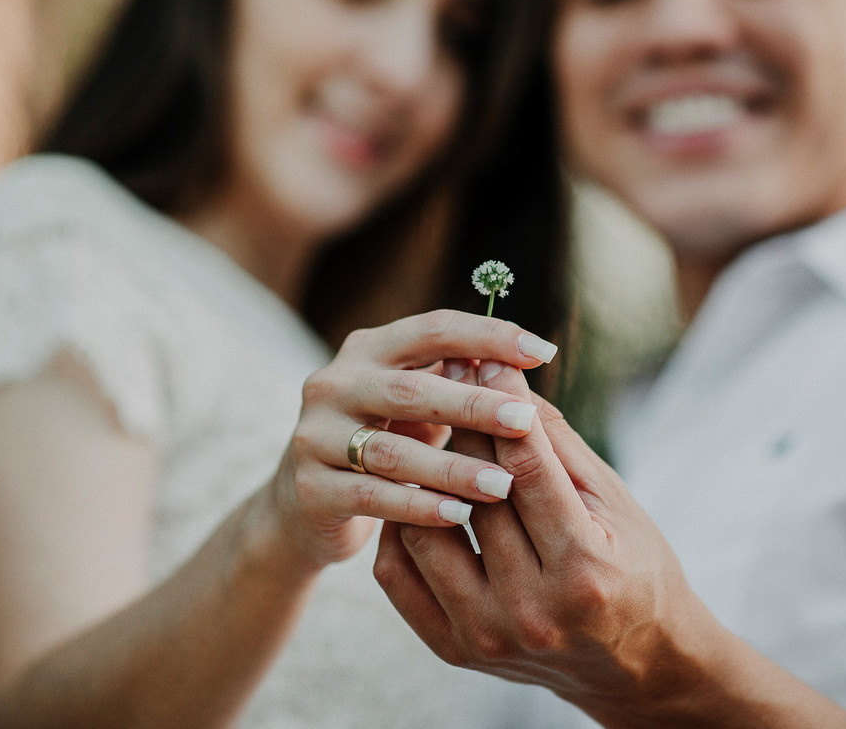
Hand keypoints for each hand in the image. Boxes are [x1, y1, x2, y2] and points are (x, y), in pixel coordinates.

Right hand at [267, 310, 557, 571]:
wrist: (302, 505)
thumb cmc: (381, 441)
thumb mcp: (414, 404)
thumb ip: (457, 379)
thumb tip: (526, 365)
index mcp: (368, 349)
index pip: (433, 330)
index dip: (489, 337)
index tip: (543, 353)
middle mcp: (334, 383)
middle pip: (410, 389)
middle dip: (474, 404)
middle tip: (526, 421)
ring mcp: (315, 435)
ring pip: (392, 451)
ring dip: (454, 467)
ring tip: (505, 485)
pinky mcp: (310, 488)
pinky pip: (372, 496)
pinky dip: (419, 505)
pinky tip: (460, 516)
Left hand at [374, 361, 704, 725]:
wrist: (634, 664)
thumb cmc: (635, 568)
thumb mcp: (614, 501)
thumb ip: (555, 443)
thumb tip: (503, 374)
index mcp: (583, 569)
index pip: (527, 469)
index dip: (502, 403)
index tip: (485, 357)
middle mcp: (532, 610)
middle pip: (473, 494)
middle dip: (462, 423)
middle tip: (449, 378)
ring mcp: (487, 635)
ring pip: (424, 531)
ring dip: (423, 473)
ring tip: (429, 433)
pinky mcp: (455, 649)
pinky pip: (399, 575)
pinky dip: (402, 525)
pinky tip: (418, 491)